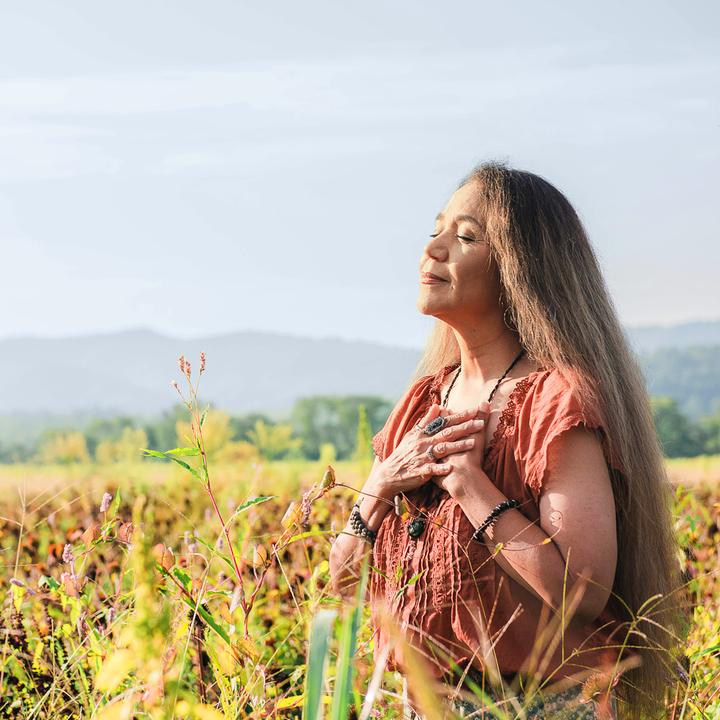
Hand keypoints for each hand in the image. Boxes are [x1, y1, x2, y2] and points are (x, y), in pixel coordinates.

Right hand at [369, 403, 485, 500]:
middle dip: (464, 428)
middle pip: (446, 433)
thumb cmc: (403, 453)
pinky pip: (432, 470)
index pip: (444, 422)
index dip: (460, 416)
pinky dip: (441, 469)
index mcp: (423, 433)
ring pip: (442, 450)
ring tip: (473, 443)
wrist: (389, 474)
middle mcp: (423, 443)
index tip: (475, 410)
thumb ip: (426, 421)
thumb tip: (438, 405)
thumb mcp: (412, 435)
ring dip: (457, 446)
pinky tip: (451, 468)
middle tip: (481, 423)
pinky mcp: (420, 472)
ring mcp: (422, 457)